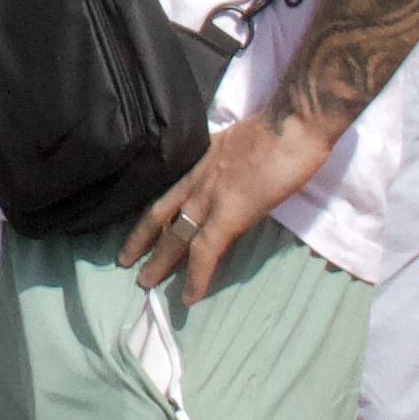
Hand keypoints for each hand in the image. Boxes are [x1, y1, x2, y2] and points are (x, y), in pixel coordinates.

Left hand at [121, 105, 336, 304]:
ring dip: (159, 261)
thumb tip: (232, 176)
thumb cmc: (280, 126)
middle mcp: (197, 178)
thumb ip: (229, 160)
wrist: (293, 122)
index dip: (157, 210)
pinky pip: (205, 252)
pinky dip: (196, 277)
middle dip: (142, 239)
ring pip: (174, 235)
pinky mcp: (228, 214)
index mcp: (201, 160)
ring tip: (144, 283)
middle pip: (161, 213)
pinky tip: (189, 297)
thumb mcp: (240, 140)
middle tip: (125, 260)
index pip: (170, 189)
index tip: (144, 227)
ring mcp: (210, 197)